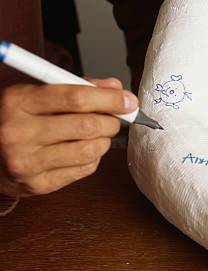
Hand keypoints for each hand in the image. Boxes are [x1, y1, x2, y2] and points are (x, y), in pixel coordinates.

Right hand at [0, 79, 137, 196]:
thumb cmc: (16, 120)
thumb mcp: (35, 95)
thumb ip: (76, 87)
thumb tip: (115, 87)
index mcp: (16, 102)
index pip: (75, 98)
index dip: (109, 99)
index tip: (129, 100)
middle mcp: (17, 133)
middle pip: (86, 126)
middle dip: (111, 121)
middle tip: (116, 119)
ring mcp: (26, 162)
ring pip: (89, 150)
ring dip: (104, 141)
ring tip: (99, 134)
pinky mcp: (38, 184)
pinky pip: (84, 169)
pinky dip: (93, 158)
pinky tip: (83, 150)